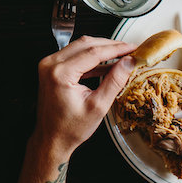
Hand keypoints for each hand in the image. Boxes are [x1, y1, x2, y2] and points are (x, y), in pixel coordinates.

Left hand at [33, 36, 136, 158]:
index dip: (116, 48)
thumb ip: (114, 81)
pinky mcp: (51, 68)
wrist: (51, 138)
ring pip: (79, 46)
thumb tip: (129, 63)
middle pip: (85, 44)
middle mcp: (50, 64)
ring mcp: (49, 64)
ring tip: (122, 55)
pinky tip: (107, 63)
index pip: (93, 52)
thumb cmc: (70, 128)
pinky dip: (91, 58)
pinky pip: (73, 55)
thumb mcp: (98, 106)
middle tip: (130, 49)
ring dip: (101, 49)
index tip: (133, 48)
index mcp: (60, 73)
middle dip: (110, 45)